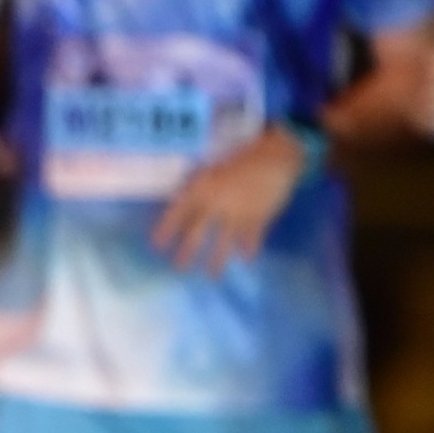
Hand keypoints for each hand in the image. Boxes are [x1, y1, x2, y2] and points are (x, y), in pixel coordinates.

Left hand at [152, 126, 307, 272]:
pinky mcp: (259, 219)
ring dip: (216, 261)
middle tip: (179, 268)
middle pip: (197, 233)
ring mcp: (238, 213)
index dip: (166, 229)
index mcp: (203, 187)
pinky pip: (250, 240)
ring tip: (212, 276)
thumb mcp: (215, 168)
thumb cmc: (244, 158)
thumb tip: (186, 204)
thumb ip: (202, 187)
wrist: (277, 156)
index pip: (178, 211)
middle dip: (187, 253)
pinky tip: (246, 260)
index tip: (156, 246)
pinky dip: (248, 251)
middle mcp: (217, 203)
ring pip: (223, 243)